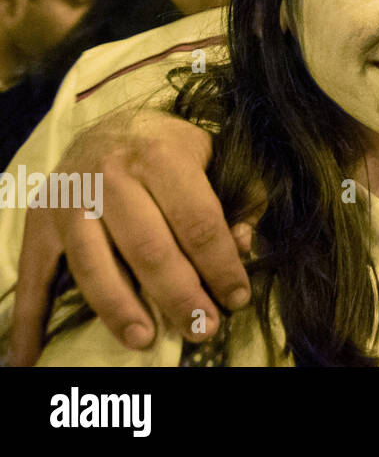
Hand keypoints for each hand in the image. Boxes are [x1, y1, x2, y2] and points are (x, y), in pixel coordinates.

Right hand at [9, 108, 253, 364]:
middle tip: (203, 328)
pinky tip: (29, 358)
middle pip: (148, 248)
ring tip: (146, 340)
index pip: (197, 221)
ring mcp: (70, 200)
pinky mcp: (40, 221)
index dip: (220, 264)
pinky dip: (29, 321)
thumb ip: (236, 198)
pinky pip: (34, 275)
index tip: (237, 298)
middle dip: (179, 296)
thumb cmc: (169, 148)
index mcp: (161, 156)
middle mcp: (110, 176)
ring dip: (121, 310)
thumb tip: (243, 244)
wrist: (108, 126)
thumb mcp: (212, 156)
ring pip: (95, 265)